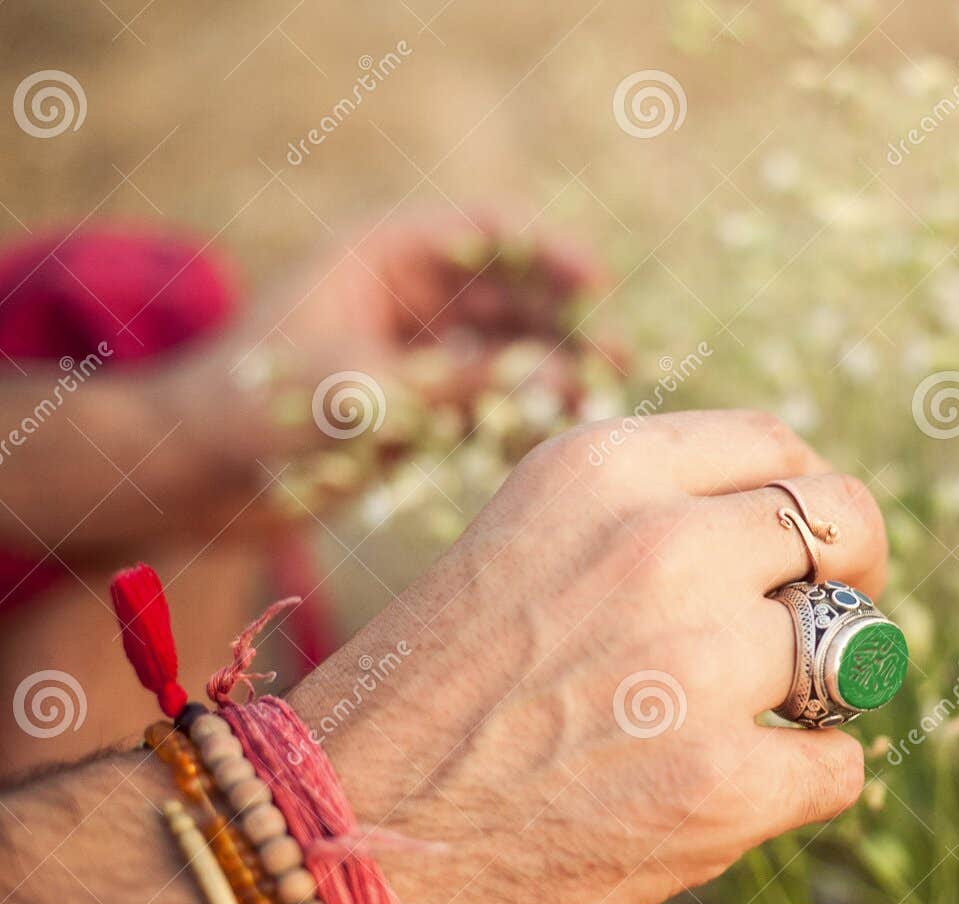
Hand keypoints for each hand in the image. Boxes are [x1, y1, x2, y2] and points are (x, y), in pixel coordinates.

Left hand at [167, 208, 607, 517]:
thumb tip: (559, 376)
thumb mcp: (358, 388)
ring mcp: (420, 353)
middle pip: (512, 295)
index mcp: (385, 255)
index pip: (486, 233)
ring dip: (554, 374)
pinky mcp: (422, 407)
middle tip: (618, 358)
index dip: (547, 253)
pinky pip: (490, 402)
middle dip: (566, 324)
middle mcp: (411, 297)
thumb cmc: (252, 409)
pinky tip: (562, 435)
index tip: (598, 283)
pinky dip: (524, 415)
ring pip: (508, 352)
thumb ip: (458, 382)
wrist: (196, 472)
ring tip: (602, 402)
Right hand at [288, 410, 889, 903]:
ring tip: (757, 723)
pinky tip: (737, 797)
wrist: (333, 837)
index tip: (812, 549)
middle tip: (830, 627)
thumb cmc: (429, 695)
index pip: (778, 444)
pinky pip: (839, 765)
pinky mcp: (718, 785)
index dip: (813, 498)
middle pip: (846, 523)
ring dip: (821, 690)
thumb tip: (783, 530)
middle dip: (858, 573)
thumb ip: (643, 516)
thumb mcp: (524, 540)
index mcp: (604, 469)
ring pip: (852, 647)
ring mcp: (696, 665)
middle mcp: (659, 546)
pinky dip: (806, 784)